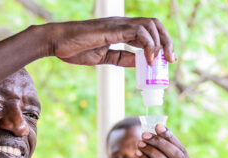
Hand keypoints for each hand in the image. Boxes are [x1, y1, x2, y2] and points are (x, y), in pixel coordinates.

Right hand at [45, 17, 175, 66]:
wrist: (57, 42)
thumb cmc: (75, 49)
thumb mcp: (103, 57)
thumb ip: (121, 58)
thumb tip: (139, 63)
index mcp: (120, 30)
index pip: (148, 32)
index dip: (160, 45)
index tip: (165, 61)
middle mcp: (122, 24)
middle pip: (155, 25)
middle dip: (166, 42)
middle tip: (170, 61)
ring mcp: (118, 24)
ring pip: (151, 25)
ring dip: (160, 44)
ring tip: (158, 62)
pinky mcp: (113, 29)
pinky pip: (139, 32)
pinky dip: (148, 45)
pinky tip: (147, 59)